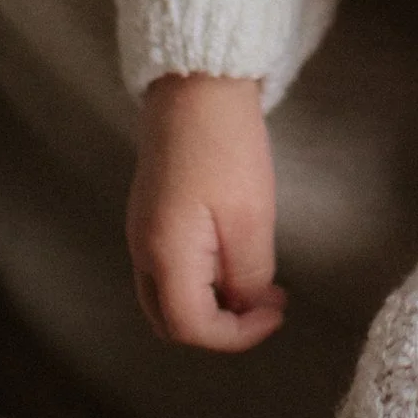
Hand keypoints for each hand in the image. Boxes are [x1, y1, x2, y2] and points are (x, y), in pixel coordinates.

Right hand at [126, 72, 285, 348]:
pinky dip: (199, 281)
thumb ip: (248, 274)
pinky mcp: (150, 212)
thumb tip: (245, 307)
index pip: (192, 328)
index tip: (276, 313)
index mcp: (164, 255)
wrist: (196, 82)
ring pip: (167, 297)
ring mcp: (141, 230)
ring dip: (210, 305)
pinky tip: (232, 257)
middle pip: (170, 322)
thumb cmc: (226, 145)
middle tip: (266, 307)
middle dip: (220, 327)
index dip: (237, 336)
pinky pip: (168, 269)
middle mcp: (142, 250)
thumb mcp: (250, 216)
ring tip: (256, 284)